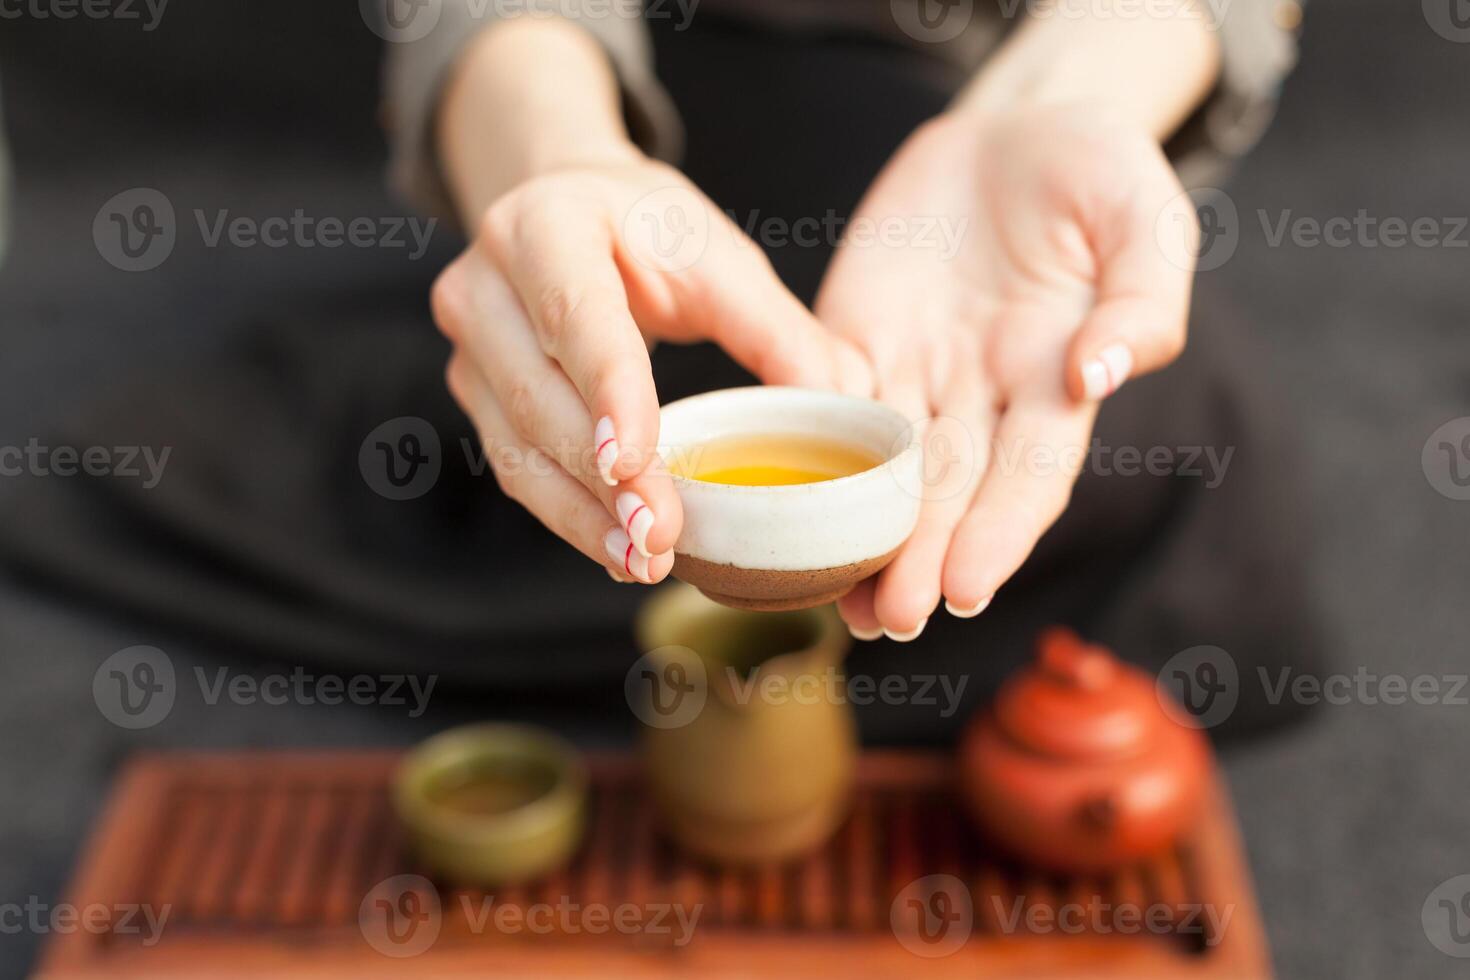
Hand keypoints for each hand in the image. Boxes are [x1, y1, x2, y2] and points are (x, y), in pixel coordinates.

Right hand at [432, 153, 871, 583]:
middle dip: (601, 479)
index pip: (575, 314)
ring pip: (517, 445)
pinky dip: (567, 514)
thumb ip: (778, 328)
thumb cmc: (645, 231)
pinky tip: (616, 548)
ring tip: (642, 560)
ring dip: (580, 514)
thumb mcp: (716, 255)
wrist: (562, 207)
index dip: (606, 391)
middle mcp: (487, 285)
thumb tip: (848, 402)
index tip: (634, 463)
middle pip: (537, 395)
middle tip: (660, 537)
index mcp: (547, 225)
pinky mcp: (471, 392)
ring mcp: (468, 344)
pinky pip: (515, 466)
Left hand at [815, 103, 1198, 638]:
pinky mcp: (855, 339)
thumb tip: (1097, 376)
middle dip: (923, 557)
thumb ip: (1141, 300)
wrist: (1013, 126)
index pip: (1030, 474)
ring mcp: (915, 371)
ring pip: (884, 468)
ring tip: (837, 600)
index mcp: (1056, 379)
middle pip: (950, 491)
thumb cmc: (1097, 170)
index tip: (969, 586)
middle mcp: (983, 395)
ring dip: (863, 533)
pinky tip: (782, 505)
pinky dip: (808, 452)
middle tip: (891, 618)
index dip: (1000, 532)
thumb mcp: (1146, 216)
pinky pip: (826, 402)